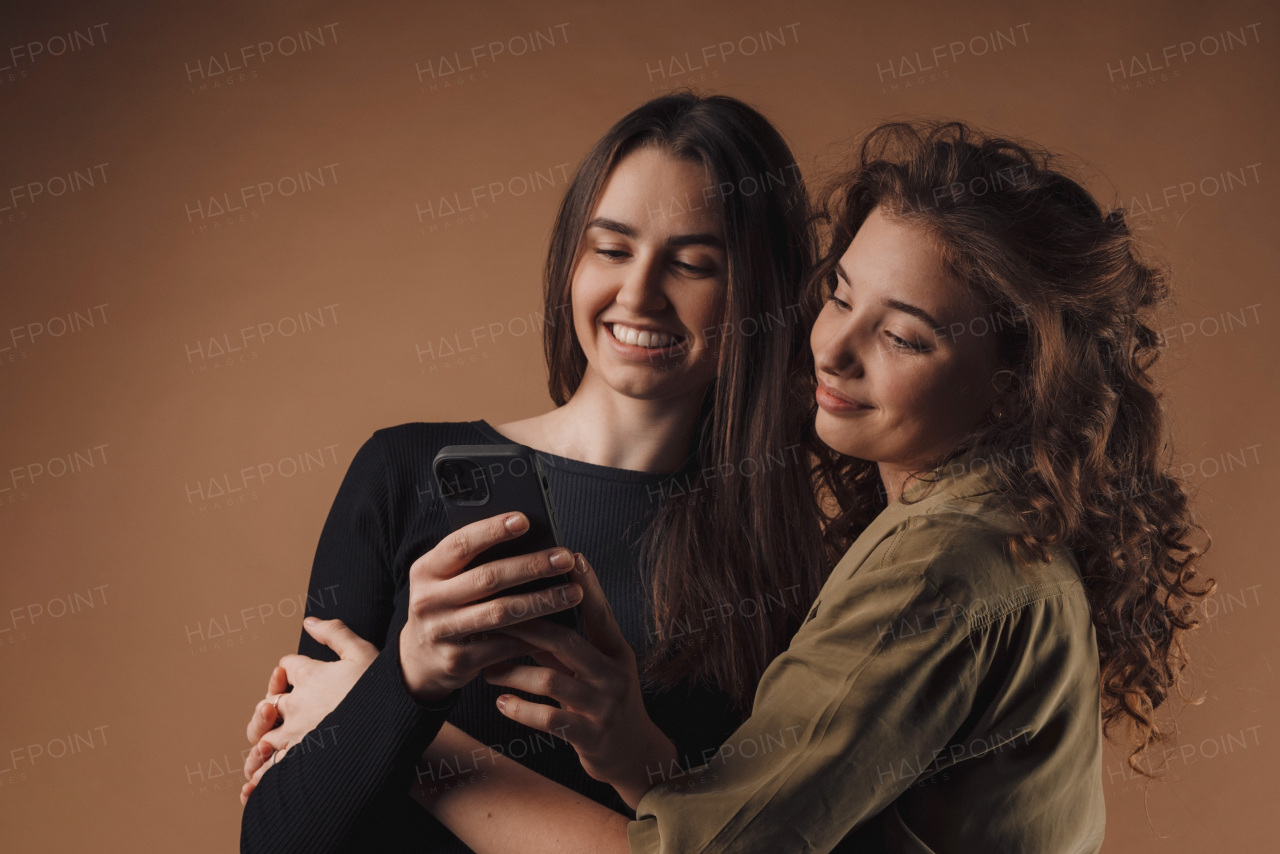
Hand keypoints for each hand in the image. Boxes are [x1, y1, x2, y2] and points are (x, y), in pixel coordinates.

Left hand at [239, 617, 376, 804]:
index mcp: (310, 676)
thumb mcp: (362, 651)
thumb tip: (308, 622)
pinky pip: (270, 770)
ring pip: (262, 740)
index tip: (299, 674)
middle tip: (282, 713)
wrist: (395, 722)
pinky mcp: (301, 761)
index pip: (287, 666)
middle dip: (269, 708)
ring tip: (265, 751)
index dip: (290, 669)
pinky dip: (261, 775)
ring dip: (261, 744)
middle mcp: (297, 705)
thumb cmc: (383, 688)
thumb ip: (335, 633)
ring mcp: (296, 734)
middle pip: (266, 704)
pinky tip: (257, 782)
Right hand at [398, 512, 582, 703]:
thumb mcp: (445, 580)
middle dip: (532, 566)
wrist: (418, 661)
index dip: (492, 530)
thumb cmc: (445, 606)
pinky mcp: (458, 661)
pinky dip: (534, 636)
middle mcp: (429, 600)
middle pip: (488, 578)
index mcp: (426, 570)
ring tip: (573, 592)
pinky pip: (505, 646)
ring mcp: (442, 633)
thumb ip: (474, 562)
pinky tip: (558, 627)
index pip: (460, 544)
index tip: (524, 520)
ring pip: (501, 613)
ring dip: (542, 601)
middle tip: (565, 558)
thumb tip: (529, 539)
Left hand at [483, 554, 676, 808]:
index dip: (587, 585)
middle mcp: (614, 675)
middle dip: (527, 627)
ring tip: (488, 669)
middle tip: (494, 618)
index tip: (570, 557)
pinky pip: (549, 718)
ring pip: (551, 680)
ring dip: (513, 672)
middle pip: (567, 641)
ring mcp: (604, 706)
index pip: (600, 613)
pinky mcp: (591, 736)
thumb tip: (531, 611)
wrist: (634, 755)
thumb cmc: (606, 703)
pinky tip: (501, 702)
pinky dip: (521, 709)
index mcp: (617, 652)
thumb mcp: (598, 669)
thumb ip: (569, 645)